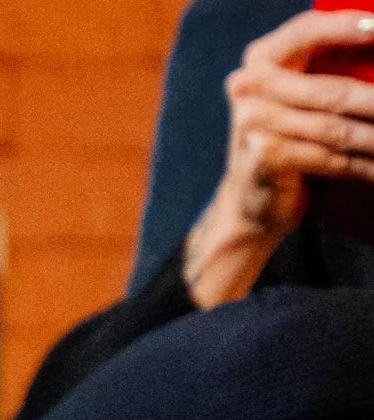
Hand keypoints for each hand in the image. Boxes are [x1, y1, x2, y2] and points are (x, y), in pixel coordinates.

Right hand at [185, 9, 373, 306]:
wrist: (250, 202)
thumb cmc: (287, 140)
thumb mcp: (299, 95)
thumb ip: (325, 67)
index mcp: (260, 61)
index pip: (307, 31)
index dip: (346, 27)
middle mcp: (249, 89)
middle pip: (333, 92)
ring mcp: (252, 125)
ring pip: (335, 129)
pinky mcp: (263, 159)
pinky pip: (326, 158)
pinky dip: (360, 166)